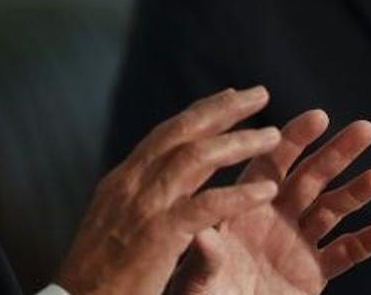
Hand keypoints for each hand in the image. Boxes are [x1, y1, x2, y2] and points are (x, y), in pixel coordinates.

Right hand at [55, 87, 282, 294]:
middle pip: (183, 131)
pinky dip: (239, 196)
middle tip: (259, 94)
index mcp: (121, 182)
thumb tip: (159, 184)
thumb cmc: (96, 278)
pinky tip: (266, 190)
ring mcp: (144, 207)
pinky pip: (207, 206)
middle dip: (224, 109)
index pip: (166, 134)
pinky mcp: (159, 236)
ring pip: (198, 157)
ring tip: (274, 136)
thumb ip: (136, 200)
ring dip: (239, 142)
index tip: (229, 96)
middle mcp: (131, 184)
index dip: (201, 112)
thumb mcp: (111, 225)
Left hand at [172, 110, 370, 294]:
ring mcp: (296, 245)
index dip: (295, 139)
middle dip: (337, 153)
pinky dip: (365, 243)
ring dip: (356, 193)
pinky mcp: (313, 275)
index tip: (319, 117)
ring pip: (332, 211)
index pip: (272, 164)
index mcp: (244, 208)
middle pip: (310, 178)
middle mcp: (274, 219)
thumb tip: (204, 235)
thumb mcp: (198, 279)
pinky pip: (344, 254)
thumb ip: (206, 258)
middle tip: (364, 129)